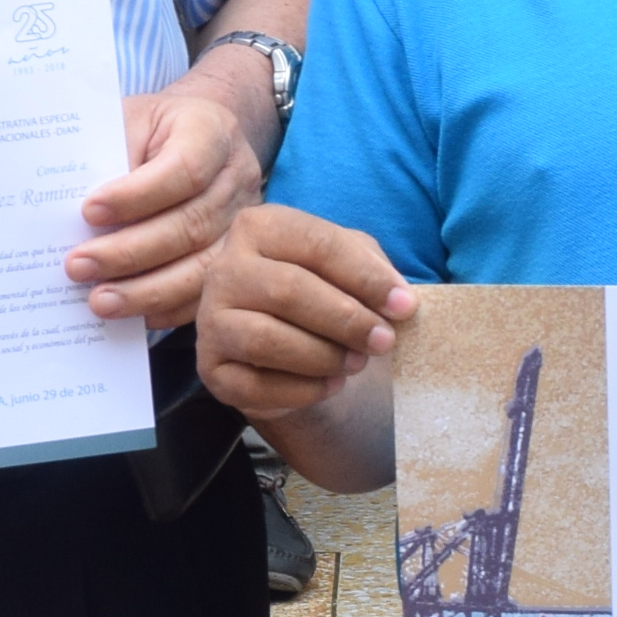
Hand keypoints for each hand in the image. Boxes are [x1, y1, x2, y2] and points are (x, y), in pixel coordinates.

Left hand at [69, 71, 275, 329]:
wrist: (200, 132)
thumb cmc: (154, 129)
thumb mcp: (131, 118)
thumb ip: (108, 153)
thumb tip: (66, 208)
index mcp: (211, 131)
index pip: (184, 168)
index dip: (137, 195)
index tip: (88, 211)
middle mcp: (236, 178)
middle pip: (190, 225)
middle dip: (128, 253)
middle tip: (77, 266)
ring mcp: (243, 222)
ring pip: (203, 267)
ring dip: (146, 290)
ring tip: (100, 301)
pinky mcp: (237, 257)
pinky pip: (207, 293)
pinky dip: (168, 309)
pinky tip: (133, 314)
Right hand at [195, 204, 414, 418]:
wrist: (291, 346)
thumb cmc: (324, 293)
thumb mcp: (351, 265)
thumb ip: (373, 270)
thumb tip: (398, 300)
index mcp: (258, 227)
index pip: (316, 243)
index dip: (366, 277)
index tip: (405, 307)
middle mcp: (225, 268)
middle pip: (288, 290)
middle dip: (346, 319)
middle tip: (384, 341)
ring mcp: (211, 320)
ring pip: (267, 339)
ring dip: (324, 356)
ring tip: (357, 362)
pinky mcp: (211, 369)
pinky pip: (256, 385)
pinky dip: (305, 390)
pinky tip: (331, 384)